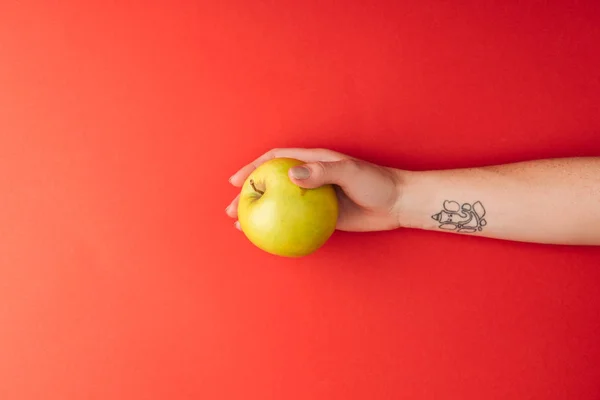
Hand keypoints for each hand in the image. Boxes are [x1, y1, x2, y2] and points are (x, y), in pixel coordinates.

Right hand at [226, 148, 402, 231]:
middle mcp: (311, 177)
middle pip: (272, 184)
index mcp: (313, 161)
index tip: (236, 181)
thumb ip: (322, 172)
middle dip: (249, 195)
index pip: (275, 160)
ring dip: (261, 213)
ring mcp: (315, 198)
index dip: (253, 168)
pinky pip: (297, 222)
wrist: (397, 203)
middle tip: (232, 210)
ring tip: (242, 227)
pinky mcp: (323, 216)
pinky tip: (270, 239)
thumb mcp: (350, 172)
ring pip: (281, 205)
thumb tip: (290, 176)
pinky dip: (281, 229)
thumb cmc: (377, 182)